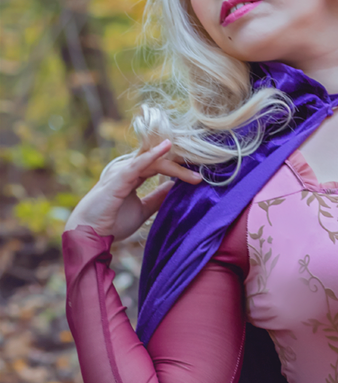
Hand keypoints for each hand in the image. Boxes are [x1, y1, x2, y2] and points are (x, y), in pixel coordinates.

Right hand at [64, 139, 202, 240]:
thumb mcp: (142, 209)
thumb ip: (156, 198)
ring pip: (154, 162)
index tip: (198, 176)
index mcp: (132, 175)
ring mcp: (123, 172)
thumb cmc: (112, 222)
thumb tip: (173, 188)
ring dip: (176, 167)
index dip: (178, 168)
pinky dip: (153, 155)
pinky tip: (167, 148)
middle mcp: (128, 170)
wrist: (90, 234)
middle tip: (202, 176)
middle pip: (160, 162)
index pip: (159, 165)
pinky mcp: (119, 178)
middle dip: (182, 167)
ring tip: (195, 176)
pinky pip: (139, 163)